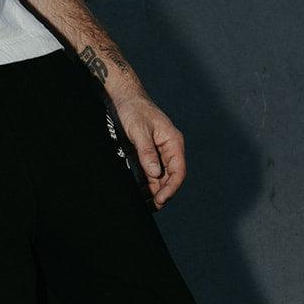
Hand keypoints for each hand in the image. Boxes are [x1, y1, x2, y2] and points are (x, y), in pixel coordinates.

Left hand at [112, 92, 185, 209]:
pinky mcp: (150, 154)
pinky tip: (141, 193)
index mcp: (173, 142)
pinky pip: (152, 173)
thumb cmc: (134, 109)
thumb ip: (147, 152)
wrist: (124, 97)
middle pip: (171, 177)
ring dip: (155, 191)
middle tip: (151, 206)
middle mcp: (170, 149)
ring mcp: (160, 152)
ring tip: (146, 203)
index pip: (178, 170)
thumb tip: (154, 173)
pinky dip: (148, 184)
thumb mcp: (139, 130)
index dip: (171, 187)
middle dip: (163, 193)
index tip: (161, 199)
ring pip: (161, 177)